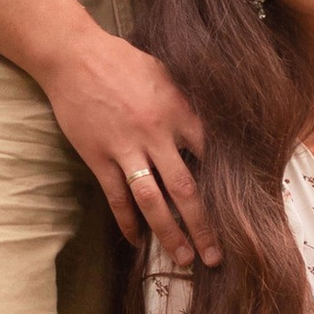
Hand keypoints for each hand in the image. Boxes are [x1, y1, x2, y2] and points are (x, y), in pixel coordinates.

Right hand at [35, 19, 213, 261]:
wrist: (74, 55)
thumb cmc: (123, 60)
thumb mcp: (166, 74)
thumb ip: (187, 103)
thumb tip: (212, 127)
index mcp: (179, 111)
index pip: (212, 155)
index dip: (227, 185)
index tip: (239, 209)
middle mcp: (156, 133)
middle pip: (186, 188)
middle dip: (204, 225)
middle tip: (216, 256)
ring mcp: (125, 148)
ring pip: (152, 200)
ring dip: (169, 233)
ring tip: (182, 258)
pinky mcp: (98, 157)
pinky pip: (117, 197)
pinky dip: (127, 222)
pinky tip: (137, 241)